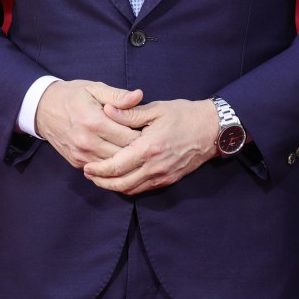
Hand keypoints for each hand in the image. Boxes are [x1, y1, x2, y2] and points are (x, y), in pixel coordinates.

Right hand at [35, 79, 143, 169]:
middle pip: (123, 154)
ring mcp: (81, 155)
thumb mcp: (94, 88)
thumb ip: (118, 96)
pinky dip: (112, 164)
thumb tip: (139, 96)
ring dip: (126, 159)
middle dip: (138, 149)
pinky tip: (121, 156)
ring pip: (114, 165)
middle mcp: (87, 142)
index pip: (129, 136)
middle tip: (148, 142)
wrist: (42, 109)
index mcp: (94, 122)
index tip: (150, 130)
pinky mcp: (77, 163)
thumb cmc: (72, 95)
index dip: (143, 135)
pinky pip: (101, 169)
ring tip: (136, 150)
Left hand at [83, 98, 218, 194]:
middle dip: (102, 181)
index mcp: (149, 147)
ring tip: (100, 178)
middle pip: (121, 183)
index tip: (86, 167)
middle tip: (89, 174)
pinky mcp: (168, 179)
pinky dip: (128, 187)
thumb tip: (106, 110)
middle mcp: (155, 166)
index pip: (117, 166)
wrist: (212, 129)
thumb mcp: (156, 109)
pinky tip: (120, 179)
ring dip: (113, 186)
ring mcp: (163, 175)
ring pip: (131, 189)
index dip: (99, 169)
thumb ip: (129, 114)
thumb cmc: (184, 115)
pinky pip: (143, 189)